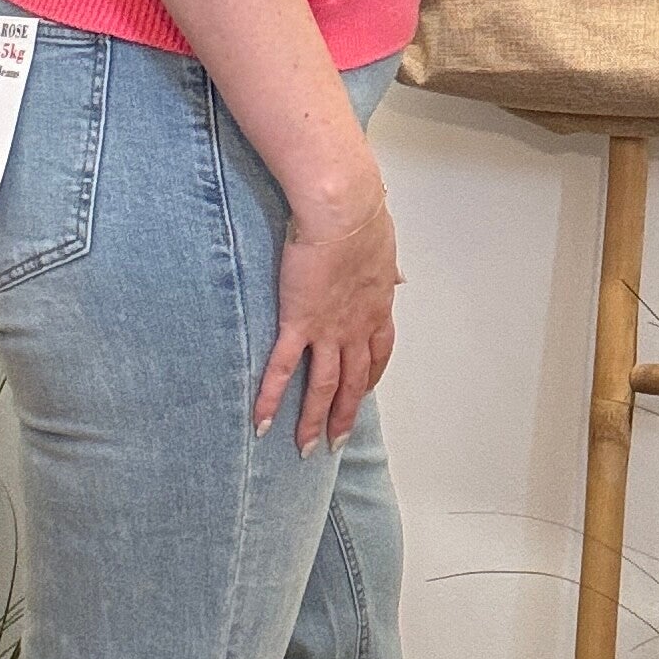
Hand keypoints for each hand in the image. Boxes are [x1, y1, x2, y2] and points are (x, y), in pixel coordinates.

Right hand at [255, 193, 402, 453]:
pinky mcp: (298, 323)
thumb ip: (383, 268)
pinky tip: (263, 420)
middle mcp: (356, 327)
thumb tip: (395, 275)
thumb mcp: (382, 247)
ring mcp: (328, 330)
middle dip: (344, 414)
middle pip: (353, 382)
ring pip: (323, 386)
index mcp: (377, 307)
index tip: (363, 392)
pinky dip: (271, 397)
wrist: (343, 212)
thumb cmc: (361, 218)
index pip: (378, 354)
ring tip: (305, 446)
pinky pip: (282, 369)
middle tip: (337, 441)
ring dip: (314, 419)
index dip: (370, 377)